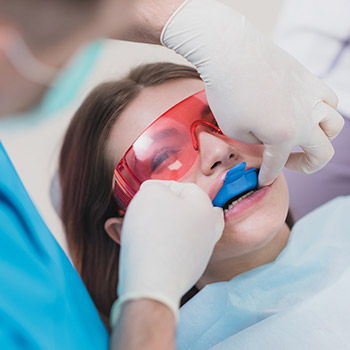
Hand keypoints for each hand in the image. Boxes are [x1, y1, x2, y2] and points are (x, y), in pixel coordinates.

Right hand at [111, 180, 223, 325]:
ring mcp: (201, 252)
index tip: (143, 193)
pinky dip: (161, 246)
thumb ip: (155, 187)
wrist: (153, 281)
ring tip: (138, 229)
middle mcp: (208, 229)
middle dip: (166, 208)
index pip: (184, 187)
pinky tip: (144, 247)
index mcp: (205, 207)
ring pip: (181, 232)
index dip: (161, 187)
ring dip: (161, 227)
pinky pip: (174, 251)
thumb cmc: (153, 232)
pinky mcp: (189, 270)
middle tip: (147, 210)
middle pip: (188, 211)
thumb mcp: (150, 194)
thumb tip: (156, 193)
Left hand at [161, 0, 343, 185]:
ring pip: (334, 125)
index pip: (277, 165)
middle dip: (306, 166)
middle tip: (289, 163)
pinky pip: (329, 99)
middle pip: (323, 153)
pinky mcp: (309, 79)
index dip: (267, 176)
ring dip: (321, 138)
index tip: (261, 181)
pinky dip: (322, 111)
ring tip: (302, 137)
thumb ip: (256, 143)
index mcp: (284, 135)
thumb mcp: (234, 130)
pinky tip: (305, 111)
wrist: (230, 52)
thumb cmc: (227, 93)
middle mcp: (305, 118)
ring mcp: (311, 96)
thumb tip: (267, 140)